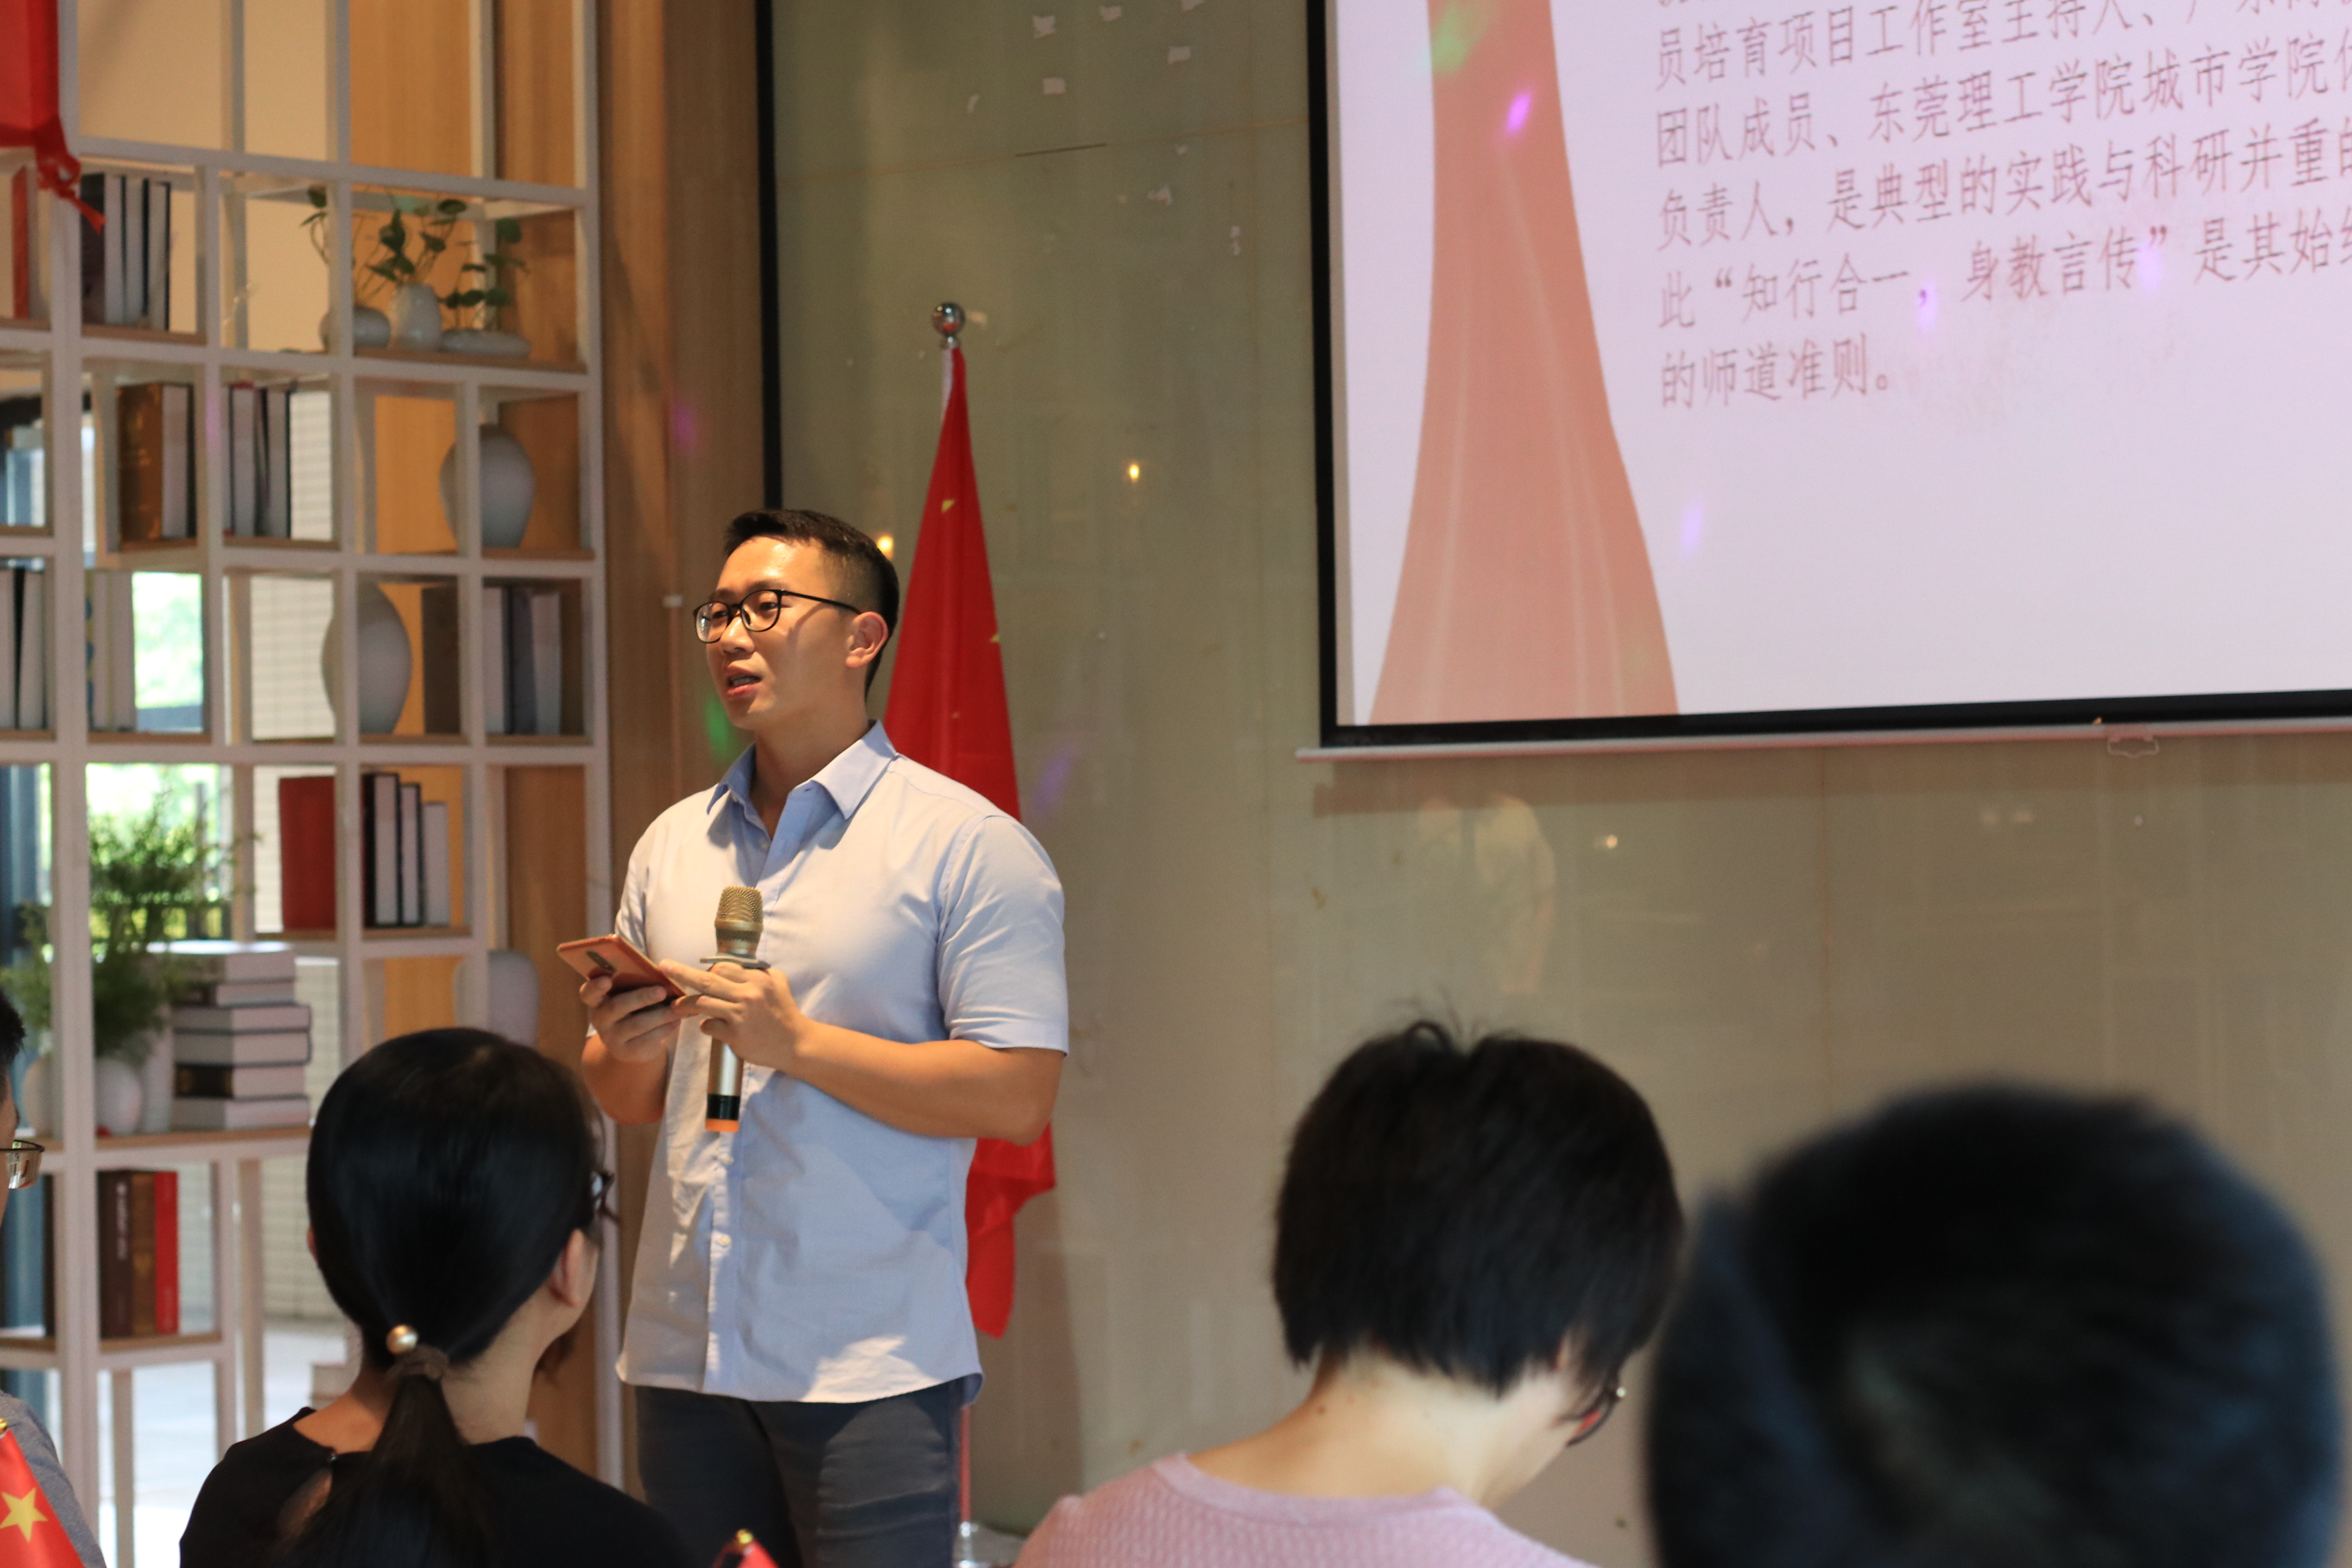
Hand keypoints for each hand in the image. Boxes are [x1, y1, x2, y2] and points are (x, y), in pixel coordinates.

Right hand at [580, 973, 680, 1064]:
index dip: (595, 986)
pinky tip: (676, 1022)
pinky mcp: (626, 1052)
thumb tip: (664, 970)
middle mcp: (600, 1019)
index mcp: (598, 1000)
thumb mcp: (630, 995)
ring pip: (636, 1024)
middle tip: (662, 991)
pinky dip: (664, 1029)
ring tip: (678, 1008)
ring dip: (660, 1015)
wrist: (634, 1043)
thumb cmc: (635, 1008)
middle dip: (641, 997)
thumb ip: (636, 983)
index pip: (588, 993)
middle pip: (617, 1007)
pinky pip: (646, 1040)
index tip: (606, 980)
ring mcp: (611, 1038)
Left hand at [660, 960, 809, 1073]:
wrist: (795, 1044)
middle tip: (663, 966)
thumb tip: (737, 964)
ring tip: (676, 1008)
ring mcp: (741, 1016)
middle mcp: (748, 995)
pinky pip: (708, 1026)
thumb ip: (759, 971)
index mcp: (757, 980)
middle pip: (706, 980)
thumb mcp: (779, 983)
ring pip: (702, 1003)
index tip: (698, 976)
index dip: (707, 971)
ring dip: (686, 1005)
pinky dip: (704, 1026)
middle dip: (681, 972)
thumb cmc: (785, 1013)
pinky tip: (709, 1027)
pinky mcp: (735, 1035)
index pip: (723, 968)